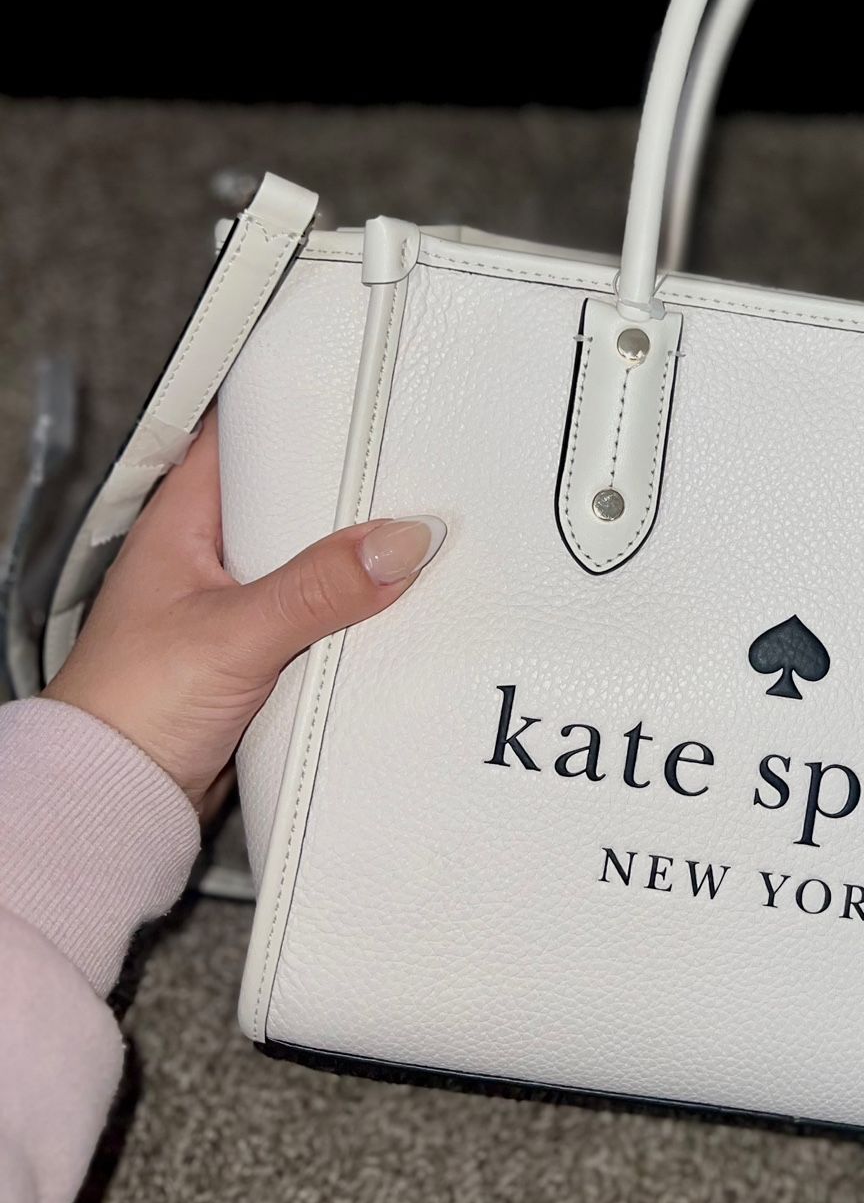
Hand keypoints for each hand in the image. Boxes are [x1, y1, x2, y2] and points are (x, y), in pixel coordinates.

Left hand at [43, 411, 444, 814]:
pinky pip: (318, 620)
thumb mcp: (237, 632)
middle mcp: (209, 557)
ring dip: (350, 567)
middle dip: (345, 499)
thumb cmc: (129, 706)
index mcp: (183, 522)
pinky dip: (348, 620)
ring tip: (401, 551)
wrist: (121, 796)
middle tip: (403, 484)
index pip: (244, 438)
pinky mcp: (258, 656)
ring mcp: (235, 607)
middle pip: (293, 503)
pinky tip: (378, 619)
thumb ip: (320, 587)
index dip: (297, 416)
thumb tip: (396, 544)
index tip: (360, 406)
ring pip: (311, 565)